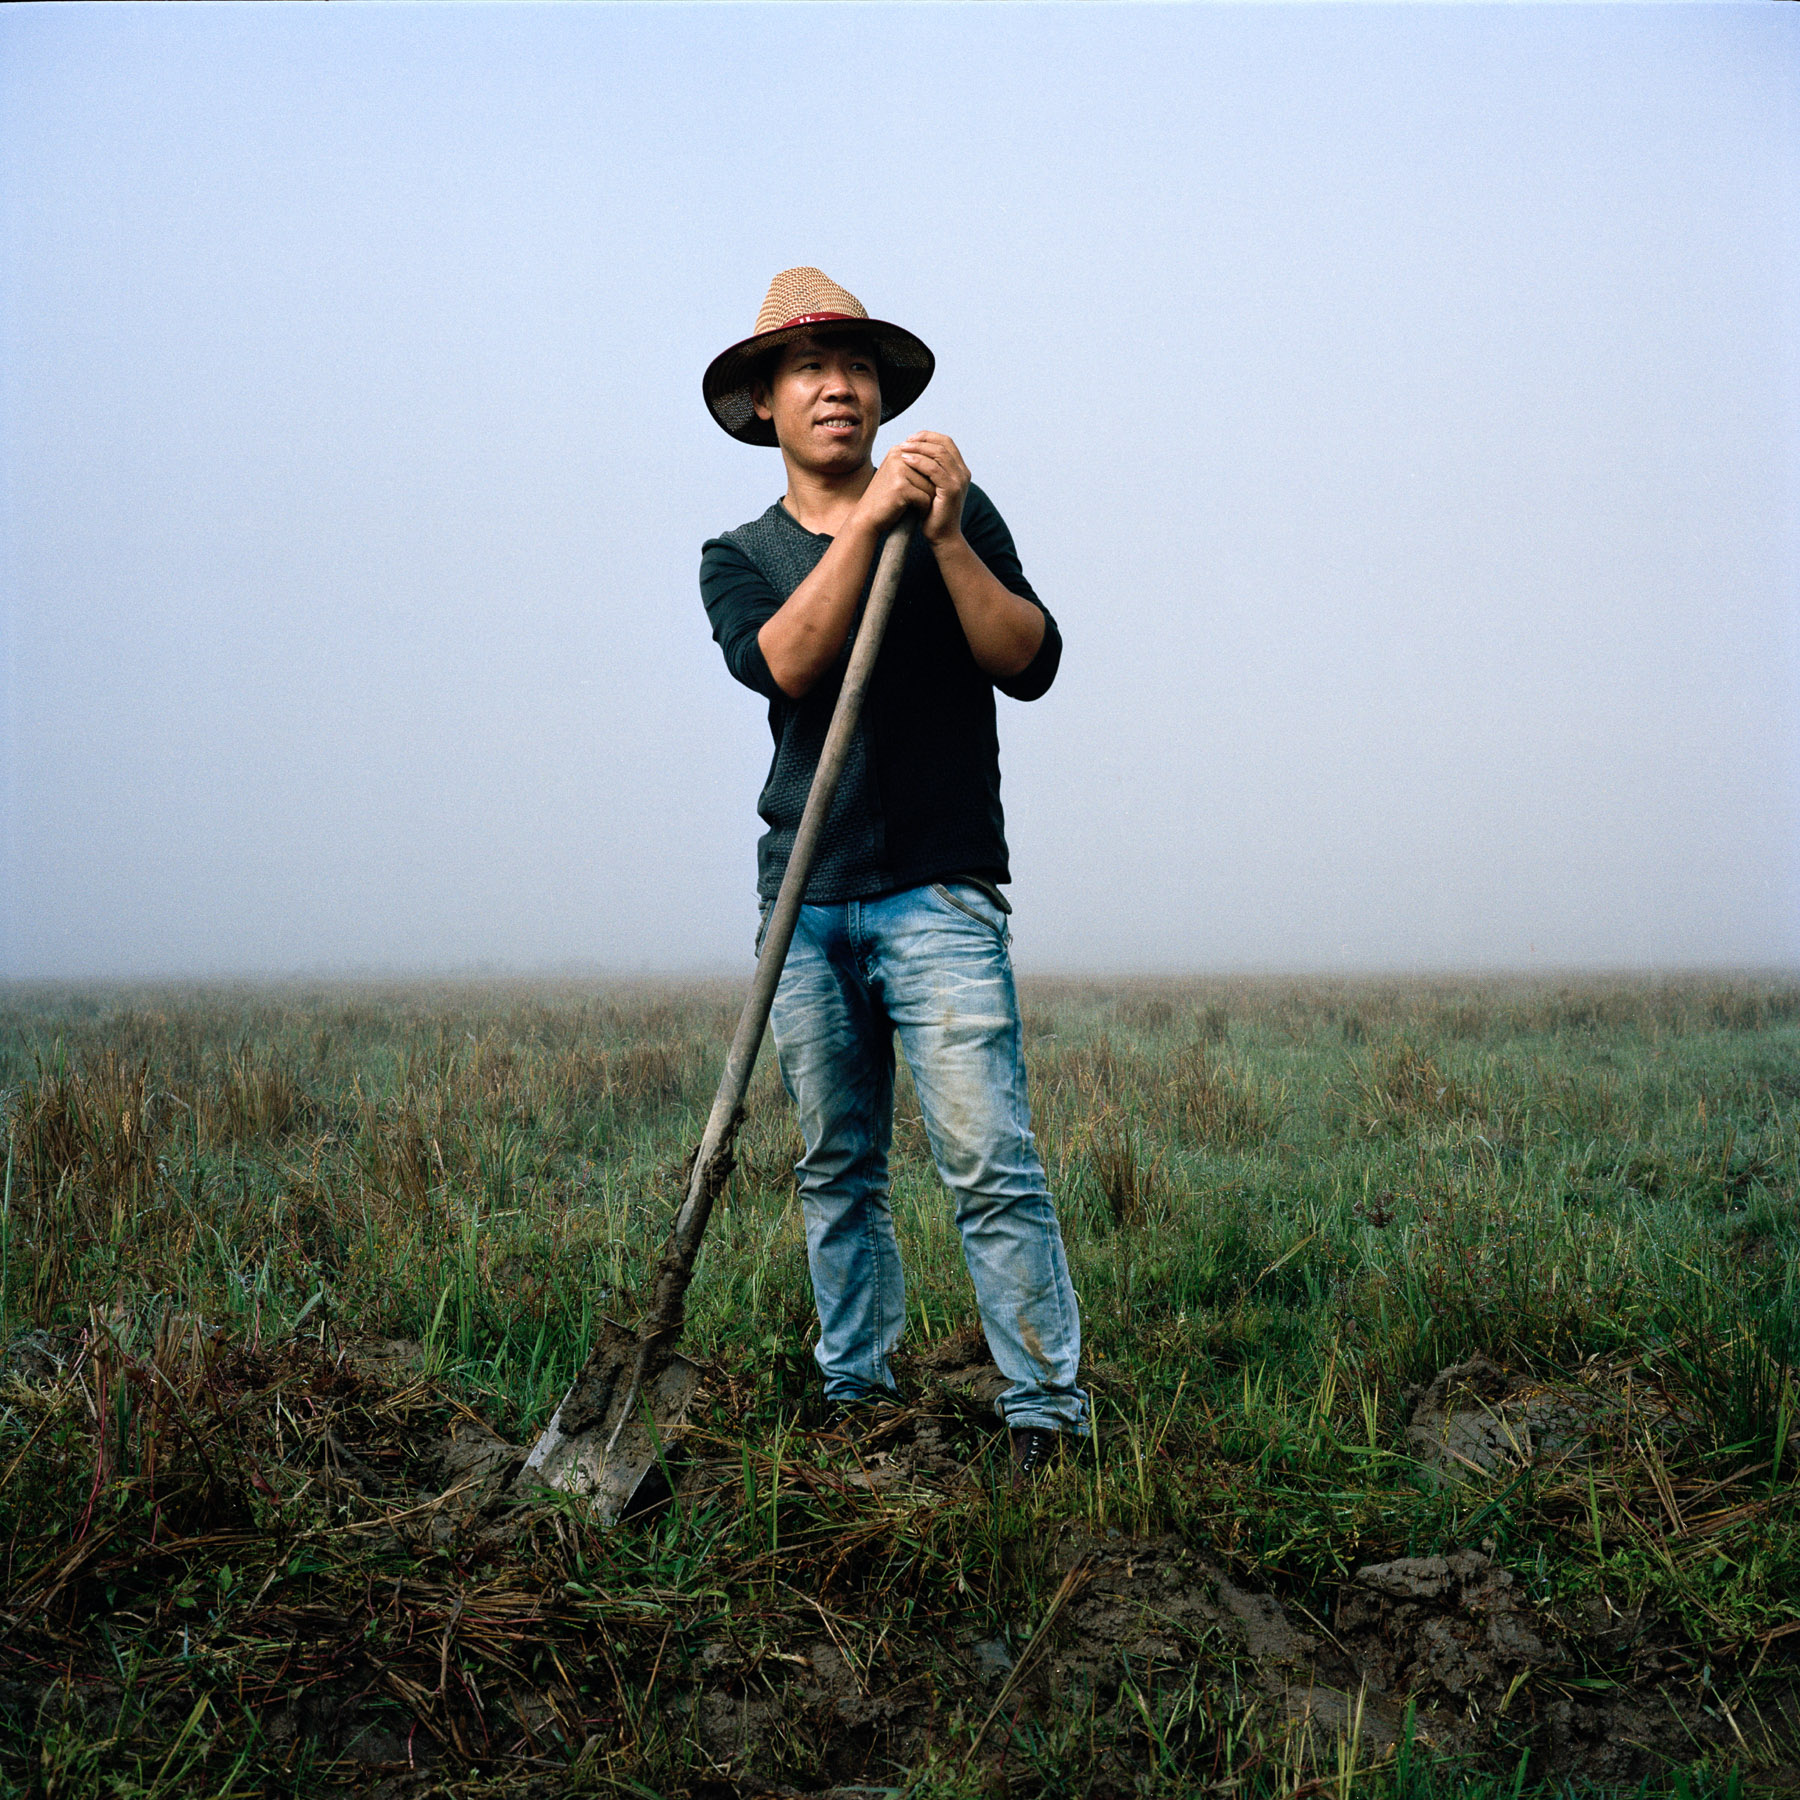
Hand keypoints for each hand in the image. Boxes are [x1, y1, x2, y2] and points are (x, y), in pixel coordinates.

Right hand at [851, 443, 935, 537]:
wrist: (867, 517)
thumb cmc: (887, 499)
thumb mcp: (900, 475)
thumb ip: (916, 464)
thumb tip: (942, 457)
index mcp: (899, 450)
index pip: (930, 459)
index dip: (930, 478)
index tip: (922, 491)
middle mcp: (898, 455)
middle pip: (932, 472)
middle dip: (930, 488)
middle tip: (919, 500)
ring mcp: (899, 469)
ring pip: (931, 485)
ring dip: (927, 499)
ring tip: (914, 506)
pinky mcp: (901, 486)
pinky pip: (925, 498)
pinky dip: (923, 509)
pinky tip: (913, 512)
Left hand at [896, 431, 969, 545]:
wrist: (942, 537)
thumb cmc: (932, 513)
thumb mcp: (930, 487)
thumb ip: (928, 470)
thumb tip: (910, 451)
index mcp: (960, 469)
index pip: (946, 442)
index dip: (928, 436)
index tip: (910, 438)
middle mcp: (963, 473)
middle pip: (943, 444)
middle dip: (922, 440)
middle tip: (905, 441)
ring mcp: (959, 481)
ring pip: (939, 454)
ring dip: (919, 448)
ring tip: (902, 448)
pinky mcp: (952, 490)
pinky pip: (934, 470)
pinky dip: (919, 462)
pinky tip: (906, 461)